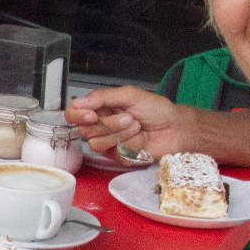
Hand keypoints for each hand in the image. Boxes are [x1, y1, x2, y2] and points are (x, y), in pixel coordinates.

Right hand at [65, 87, 191, 159]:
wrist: (175, 128)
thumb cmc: (157, 110)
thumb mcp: (129, 94)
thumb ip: (102, 96)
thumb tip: (79, 101)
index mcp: (101, 107)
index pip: (74, 112)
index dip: (78, 115)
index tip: (91, 114)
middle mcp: (102, 124)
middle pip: (84, 129)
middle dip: (108, 123)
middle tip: (127, 116)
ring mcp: (109, 141)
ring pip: (96, 142)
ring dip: (119, 133)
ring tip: (136, 126)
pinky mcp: (117, 155)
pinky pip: (110, 152)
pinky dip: (125, 143)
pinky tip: (137, 138)